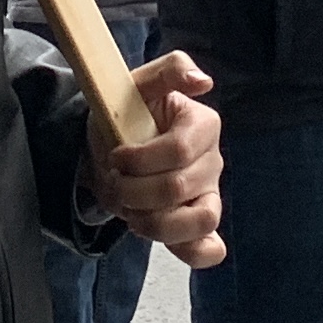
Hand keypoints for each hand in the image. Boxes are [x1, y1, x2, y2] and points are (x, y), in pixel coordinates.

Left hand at [92, 49, 225, 265]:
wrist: (109, 150)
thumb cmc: (125, 113)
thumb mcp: (136, 83)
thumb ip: (170, 70)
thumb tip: (203, 82)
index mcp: (203, 124)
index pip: (180, 150)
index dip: (140, 159)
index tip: (116, 156)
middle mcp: (212, 160)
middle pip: (180, 188)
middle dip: (135, 190)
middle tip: (115, 182)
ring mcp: (209, 194)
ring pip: (201, 220)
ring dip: (155, 221)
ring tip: (132, 211)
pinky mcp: (199, 223)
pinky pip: (209, 247)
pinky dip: (192, 251)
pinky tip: (170, 242)